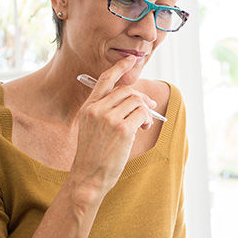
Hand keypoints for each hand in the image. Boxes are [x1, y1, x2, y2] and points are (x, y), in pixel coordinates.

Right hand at [68, 56, 156, 196]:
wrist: (88, 177)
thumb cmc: (93, 156)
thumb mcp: (92, 129)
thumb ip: (106, 112)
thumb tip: (136, 101)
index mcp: (88, 108)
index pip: (104, 80)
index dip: (119, 68)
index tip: (131, 60)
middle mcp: (96, 110)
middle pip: (127, 91)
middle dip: (142, 98)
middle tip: (150, 108)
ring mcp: (109, 119)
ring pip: (137, 102)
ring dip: (145, 111)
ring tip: (143, 125)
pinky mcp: (122, 129)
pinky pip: (142, 114)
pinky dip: (147, 119)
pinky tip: (143, 129)